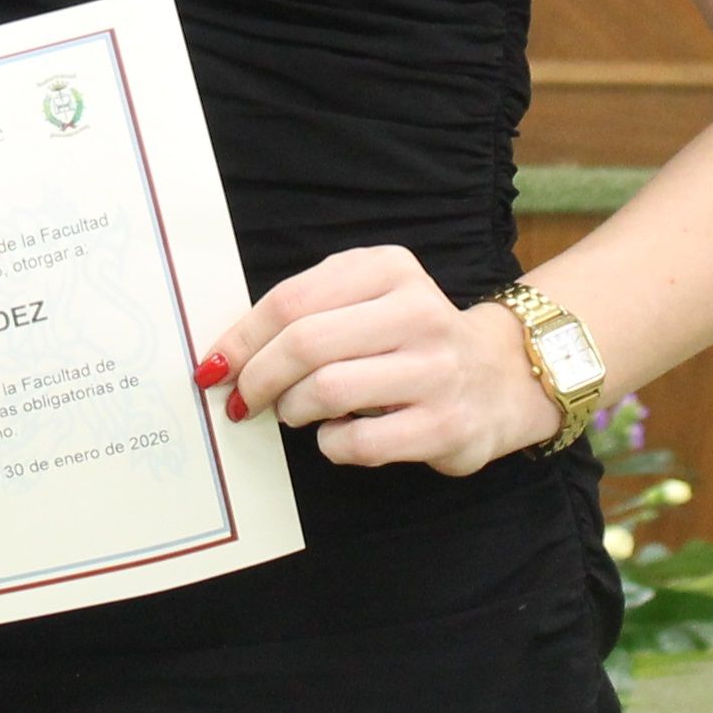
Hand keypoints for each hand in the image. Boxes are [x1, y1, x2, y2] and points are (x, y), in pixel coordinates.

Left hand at [196, 245, 557, 474]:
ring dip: (292, 409)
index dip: (241, 339)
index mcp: (388, 268)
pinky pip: (359, 441)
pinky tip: (335, 436)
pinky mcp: (446, 424)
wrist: (498, 378)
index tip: (213, 366)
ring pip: (327, 390)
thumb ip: (305, 311)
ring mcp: (436, 368)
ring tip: (294, 412)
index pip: (291, 300)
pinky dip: (330, 444)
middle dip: (257, 378)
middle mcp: (417, 311)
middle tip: (244, 400)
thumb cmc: (407, 338)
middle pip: (304, 344)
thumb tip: (225, 355)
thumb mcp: (365, 298)